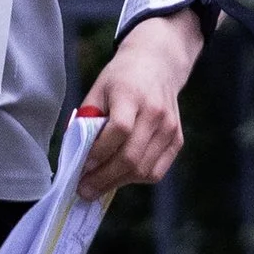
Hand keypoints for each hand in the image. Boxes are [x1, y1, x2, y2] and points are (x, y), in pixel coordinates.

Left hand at [77, 12, 202, 200]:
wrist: (158, 63)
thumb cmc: (121, 78)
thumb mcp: (98, 90)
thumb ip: (87, 120)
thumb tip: (76, 156)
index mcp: (131, 94)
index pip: (119, 130)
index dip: (99, 153)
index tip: (82, 166)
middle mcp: (155, 112)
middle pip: (131, 156)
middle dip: (104, 178)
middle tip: (84, 190)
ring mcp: (169, 127)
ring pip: (144, 169)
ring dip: (118, 183)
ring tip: (98, 186)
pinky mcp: (177, 138)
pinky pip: (157, 171)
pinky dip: (136, 179)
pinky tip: (120, 177)